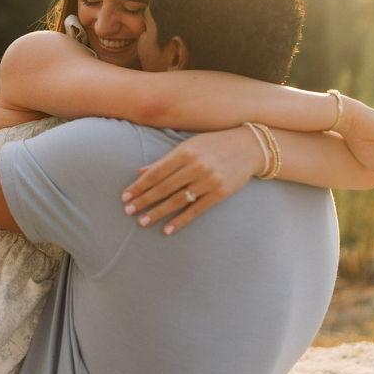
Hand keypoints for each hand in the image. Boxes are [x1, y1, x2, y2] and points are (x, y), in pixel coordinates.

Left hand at [119, 126, 261, 235]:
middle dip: (144, 200)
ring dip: (158, 212)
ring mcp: (208, 181)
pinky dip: (180, 220)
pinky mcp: (219, 193)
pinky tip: (167, 229)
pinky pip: (196, 210)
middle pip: (163, 188)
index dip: (139, 186)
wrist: (248, 147)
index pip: (156, 173)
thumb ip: (165, 160)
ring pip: (177, 200)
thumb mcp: (188, 146)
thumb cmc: (214, 144)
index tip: (125, 196)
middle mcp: (195, 166)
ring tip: (142, 221)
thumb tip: (140, 171)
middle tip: (128, 211)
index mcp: (185, 152)